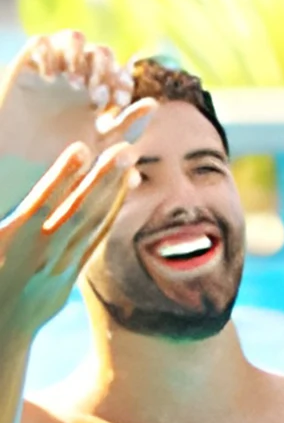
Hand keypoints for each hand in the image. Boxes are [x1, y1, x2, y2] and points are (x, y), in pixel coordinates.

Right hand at [0, 34, 152, 178]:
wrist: (13, 153)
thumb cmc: (53, 151)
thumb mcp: (94, 144)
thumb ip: (122, 130)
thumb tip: (150, 118)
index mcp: (95, 88)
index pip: (119, 69)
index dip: (123, 80)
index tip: (119, 102)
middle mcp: (76, 73)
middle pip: (102, 51)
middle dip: (104, 70)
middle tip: (96, 97)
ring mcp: (52, 66)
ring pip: (75, 38)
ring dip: (80, 57)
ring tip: (75, 84)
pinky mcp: (26, 65)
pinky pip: (40, 41)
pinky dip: (48, 54)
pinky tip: (50, 78)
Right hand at [0, 140, 140, 340]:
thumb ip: (5, 223)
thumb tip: (24, 207)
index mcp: (9, 244)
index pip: (40, 204)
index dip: (61, 176)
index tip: (82, 148)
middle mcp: (38, 255)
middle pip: (76, 211)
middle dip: (102, 179)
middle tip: (125, 149)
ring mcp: (58, 267)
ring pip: (91, 224)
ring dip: (113, 190)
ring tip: (131, 160)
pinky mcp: (70, 274)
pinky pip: (96, 238)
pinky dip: (111, 211)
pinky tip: (125, 187)